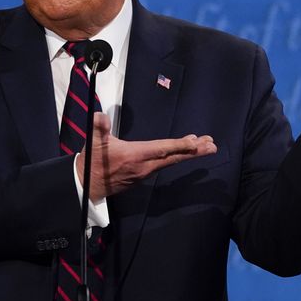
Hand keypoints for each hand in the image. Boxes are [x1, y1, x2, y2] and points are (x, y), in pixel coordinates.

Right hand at [77, 112, 216, 201]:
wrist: (88, 185)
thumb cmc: (92, 161)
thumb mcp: (94, 142)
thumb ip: (99, 127)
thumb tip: (100, 116)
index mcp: (135, 155)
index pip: (162, 149)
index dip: (180, 145)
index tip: (196, 142)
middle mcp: (144, 166)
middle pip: (173, 157)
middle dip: (194, 151)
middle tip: (212, 145)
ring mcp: (145, 172)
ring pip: (171, 161)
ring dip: (189, 153)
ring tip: (205, 145)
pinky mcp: (143, 175)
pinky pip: (165, 164)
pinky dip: (177, 156)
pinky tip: (185, 151)